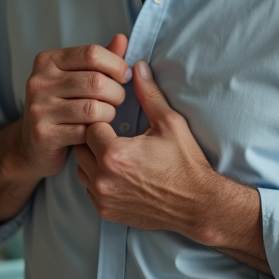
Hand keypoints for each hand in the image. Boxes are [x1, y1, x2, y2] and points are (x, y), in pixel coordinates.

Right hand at [16, 34, 130, 179]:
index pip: (92, 53)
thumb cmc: (60, 107)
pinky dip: (97, 133)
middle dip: (117, 93)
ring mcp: (39, 108)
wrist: (30, 145)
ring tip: (107, 115)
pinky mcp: (43, 134)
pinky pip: (85, 131)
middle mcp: (39, 81)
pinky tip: (95, 132)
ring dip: (109, 114)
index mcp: (48, 61)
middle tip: (117, 100)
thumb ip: (98, 61)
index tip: (124, 76)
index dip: (116, 64)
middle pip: (96, 81)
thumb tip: (122, 39)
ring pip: (94, 108)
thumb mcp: (76, 78)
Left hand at [73, 60, 220, 238]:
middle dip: (95, 138)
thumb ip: (148, 94)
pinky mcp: (106, 212)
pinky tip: (119, 173)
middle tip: (117, 136)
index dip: (104, 120)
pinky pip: (88, 189)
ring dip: (94, 159)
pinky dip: (98, 179)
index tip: (118, 121)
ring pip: (81, 169)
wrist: (197, 205)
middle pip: (81, 147)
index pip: (91, 125)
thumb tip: (138, 66)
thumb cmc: (185, 163)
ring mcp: (103, 198)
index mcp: (114, 154)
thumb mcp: (170, 123)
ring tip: (117, 154)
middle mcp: (103, 179)